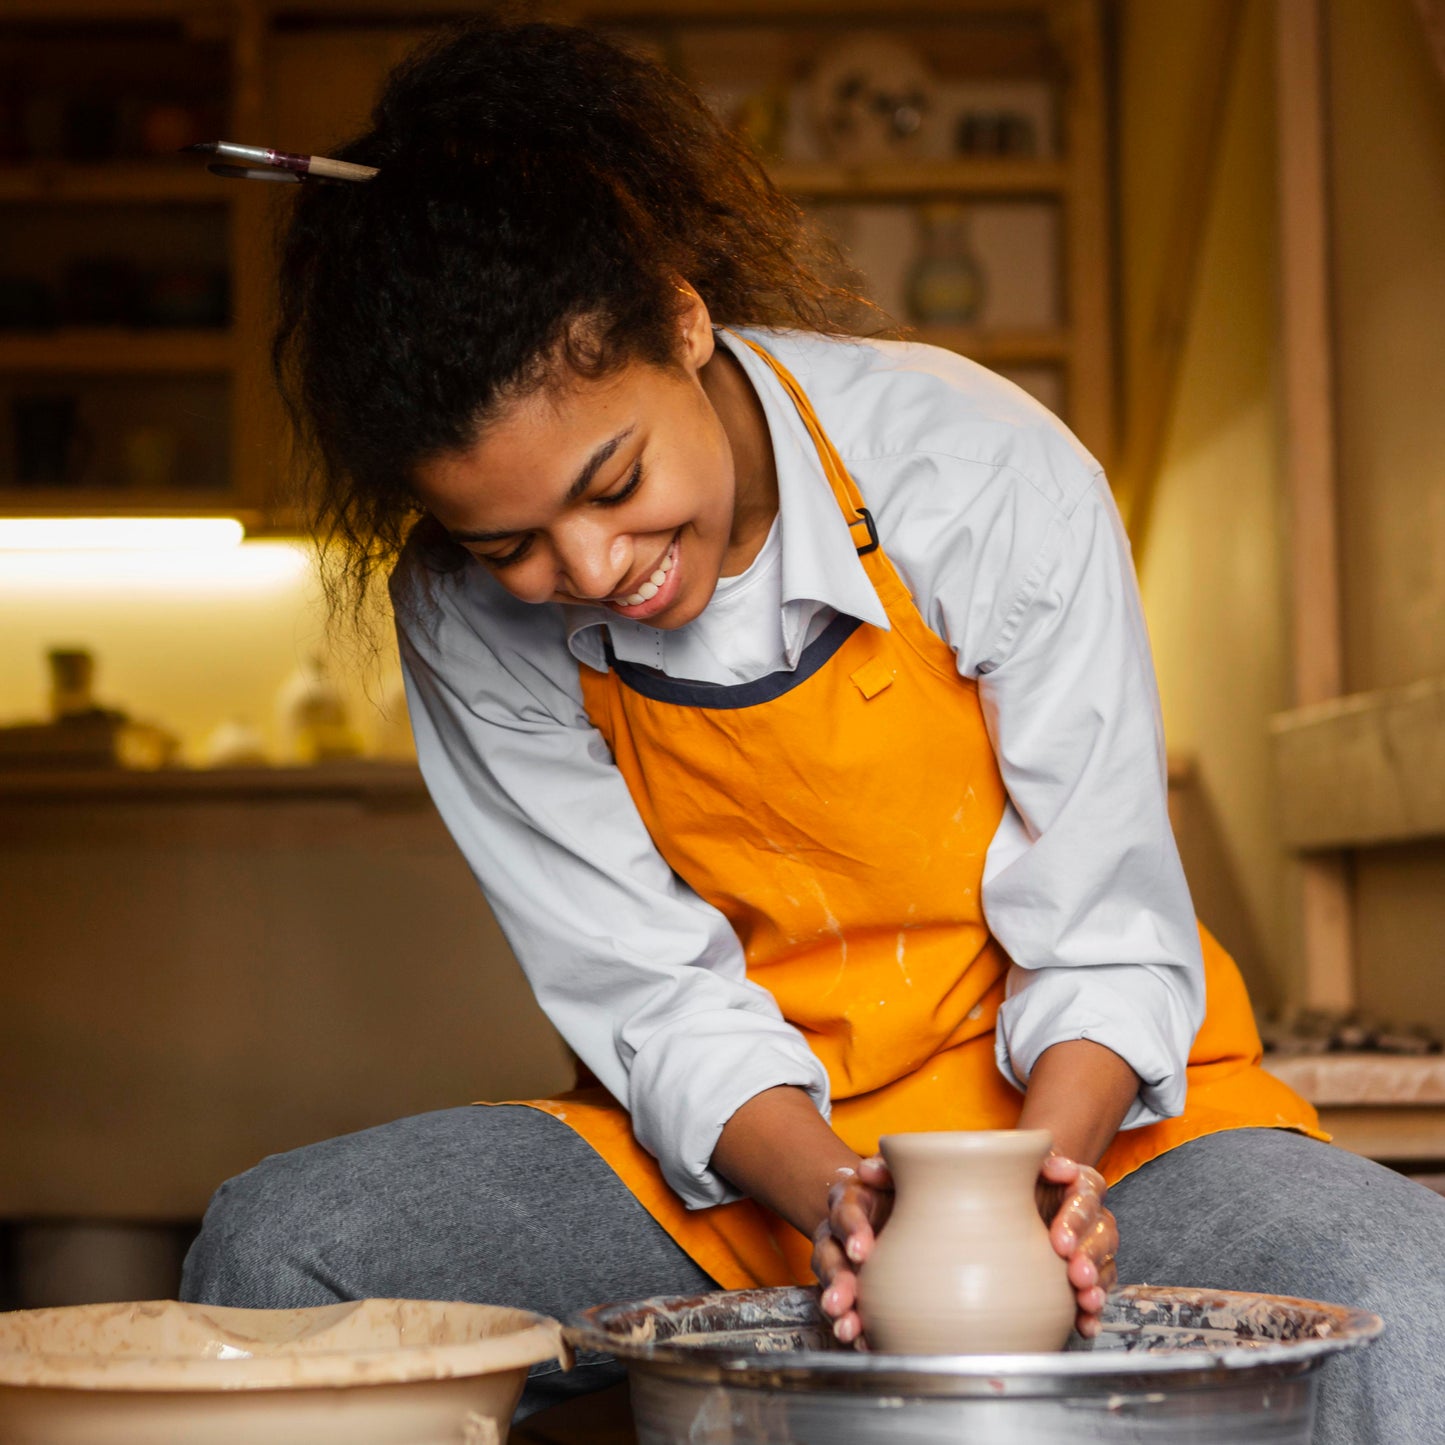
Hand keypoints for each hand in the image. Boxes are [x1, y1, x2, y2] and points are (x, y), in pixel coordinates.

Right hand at [812, 1155, 892, 1347]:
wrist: (886, 1206)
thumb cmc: (893, 1187)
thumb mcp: (894, 1170)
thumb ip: (886, 1166)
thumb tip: (869, 1170)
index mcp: (849, 1199)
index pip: (846, 1213)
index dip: (851, 1231)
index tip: (861, 1252)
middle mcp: (836, 1232)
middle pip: (829, 1256)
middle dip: (836, 1281)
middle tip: (841, 1302)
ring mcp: (840, 1262)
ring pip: (831, 1285)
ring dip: (838, 1309)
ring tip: (847, 1329)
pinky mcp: (851, 1286)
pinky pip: (846, 1308)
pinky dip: (855, 1328)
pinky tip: (866, 1343)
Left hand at [1036, 1152, 1117, 1337]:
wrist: (1016, 1199)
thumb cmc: (1019, 1180)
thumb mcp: (1024, 1164)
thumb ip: (1042, 1161)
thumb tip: (1063, 1168)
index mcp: (1081, 1185)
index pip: (1086, 1198)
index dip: (1076, 1221)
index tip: (1058, 1243)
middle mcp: (1094, 1216)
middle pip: (1101, 1235)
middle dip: (1090, 1257)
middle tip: (1076, 1275)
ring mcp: (1093, 1247)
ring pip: (1106, 1266)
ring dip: (1098, 1286)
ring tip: (1086, 1300)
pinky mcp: (1088, 1275)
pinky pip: (1097, 1293)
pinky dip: (1092, 1313)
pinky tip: (1086, 1325)